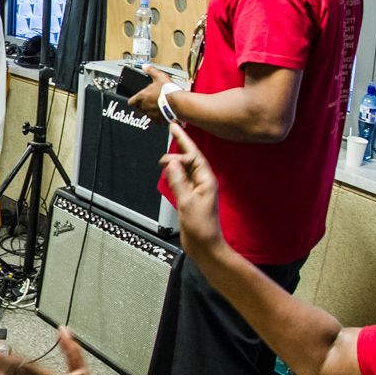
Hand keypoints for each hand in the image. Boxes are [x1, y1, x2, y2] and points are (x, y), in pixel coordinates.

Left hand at [127, 66, 171, 121]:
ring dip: (150, 110)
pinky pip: (155, 119)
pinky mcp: (158, 121)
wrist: (178, 104)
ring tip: (157, 104)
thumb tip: (145, 66)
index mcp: (141, 97)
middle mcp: (144, 107)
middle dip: (142, 104)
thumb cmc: (168, 91)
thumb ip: (151, 71)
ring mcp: (151, 115)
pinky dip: (158, 115)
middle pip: (138, 108)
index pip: (130, 102)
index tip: (135, 98)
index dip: (133, 100)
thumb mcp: (159, 76)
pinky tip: (163, 110)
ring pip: (147, 113)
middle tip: (149, 100)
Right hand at [159, 122, 225, 264]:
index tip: (174, 129)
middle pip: (191, 157)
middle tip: (172, 129)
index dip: (183, 142)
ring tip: (168, 149)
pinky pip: (183, 177)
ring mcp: (198, 189)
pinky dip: (175, 171)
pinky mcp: (192, 196)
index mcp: (207, 180)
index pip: (194, 155)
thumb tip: (172, 163)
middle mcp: (204, 182)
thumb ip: (178, 181)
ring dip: (176, 158)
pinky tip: (169, 169)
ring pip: (187, 167)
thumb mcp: (187, 202)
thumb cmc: (202, 228)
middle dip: (181, 144)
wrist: (205, 246)